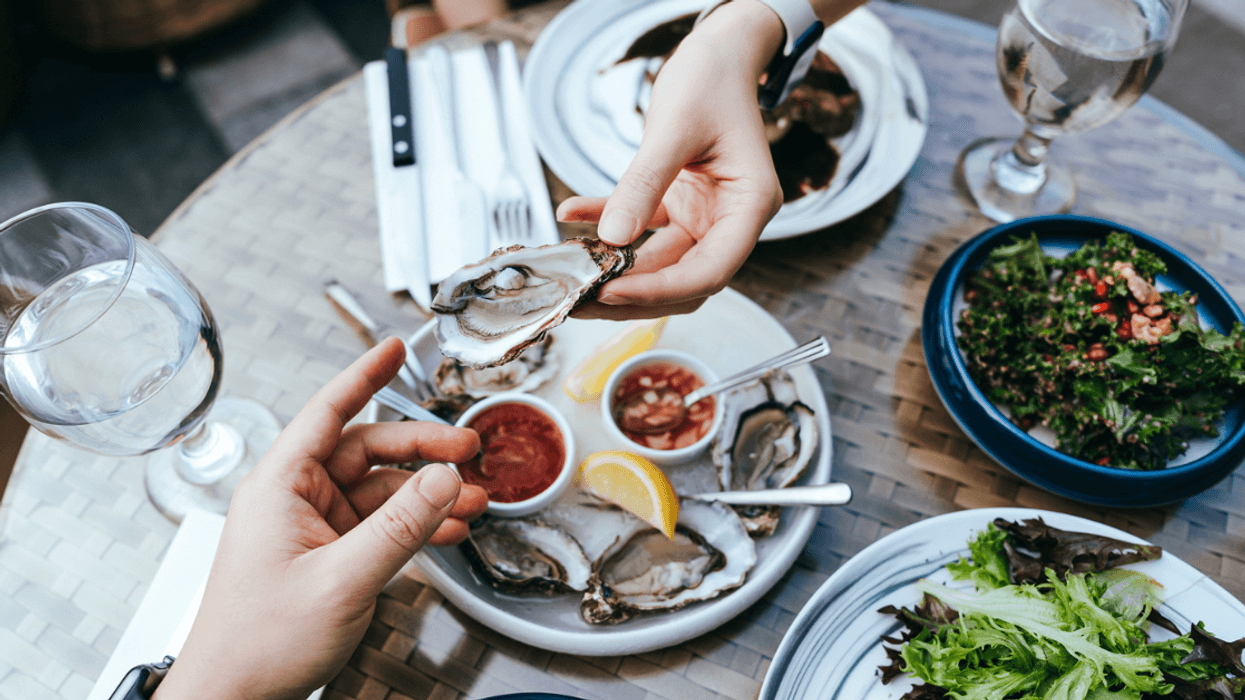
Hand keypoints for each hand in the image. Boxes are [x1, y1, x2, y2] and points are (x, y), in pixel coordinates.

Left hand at [155, 338, 487, 699]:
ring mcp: (315, 528)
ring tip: (471, 499)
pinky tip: (448, 530)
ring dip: (428, 494)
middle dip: (423, 449)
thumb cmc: (256, 644)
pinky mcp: (330, 556)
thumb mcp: (340, 580)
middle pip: (370, 451)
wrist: (234, 698)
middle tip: (468, 448)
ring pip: (383, 491)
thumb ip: (399, 528)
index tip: (394, 348)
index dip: (364, 375)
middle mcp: (297, 499)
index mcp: (281, 486)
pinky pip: (382, 526)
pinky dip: (417, 525)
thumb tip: (442, 478)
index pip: (328, 411)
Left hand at [559, 0, 785, 319]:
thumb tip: (613, 235)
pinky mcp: (678, 204)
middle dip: (633, 295)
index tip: (613, 293)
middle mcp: (729, 220)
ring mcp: (703, 216)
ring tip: (570, 275)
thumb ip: (644, 183)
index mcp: (749, 206)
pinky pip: (639, 227)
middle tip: (580, 301)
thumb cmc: (713, 79)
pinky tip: (571, 215)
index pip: (711, 271)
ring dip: (615, 272)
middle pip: (684, 280)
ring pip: (659, 265)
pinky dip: (604, 224)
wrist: (717, 54)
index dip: (661, 290)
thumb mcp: (675, 128)